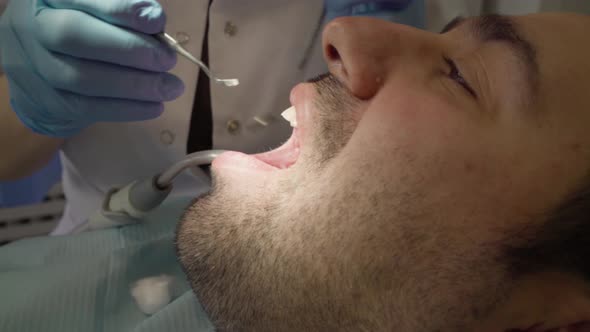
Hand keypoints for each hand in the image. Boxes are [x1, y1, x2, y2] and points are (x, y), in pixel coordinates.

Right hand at [0, 0, 184, 136]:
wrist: (40, 70)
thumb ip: (124, 14)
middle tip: (168, 59)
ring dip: (133, 85)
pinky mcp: (47, 100)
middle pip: (72, 35)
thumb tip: (155, 23)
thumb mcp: (99, 12)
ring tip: (170, 87)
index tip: (156, 21)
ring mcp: (34, 65)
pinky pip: (87, 107)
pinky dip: (126, 109)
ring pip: (81, 78)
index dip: (118, 8)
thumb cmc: (85, 30)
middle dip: (127, 48)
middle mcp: (33, 25)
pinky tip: (155, 106)